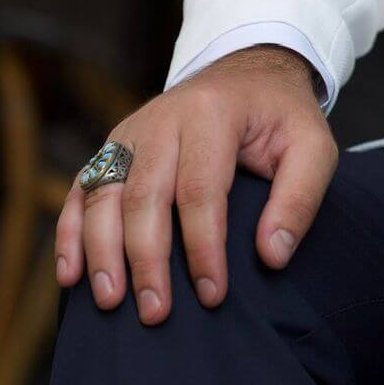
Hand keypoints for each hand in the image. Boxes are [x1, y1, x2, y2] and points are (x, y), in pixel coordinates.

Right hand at [54, 44, 337, 325]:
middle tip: (156, 312)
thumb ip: (299, 197)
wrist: (248, 72)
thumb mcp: (312, 145)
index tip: (212, 294)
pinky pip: (82, 189)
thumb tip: (272, 256)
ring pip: (103, 194)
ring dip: (102, 251)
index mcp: (212, 114)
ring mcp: (131, 132)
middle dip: (148, 259)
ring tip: (111, 301)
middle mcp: (163, 119)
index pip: (200, 189)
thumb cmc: (280, 117)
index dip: (203, 247)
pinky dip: (71, 233)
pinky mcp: (113, 146)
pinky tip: (72, 274)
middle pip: (144, 196)